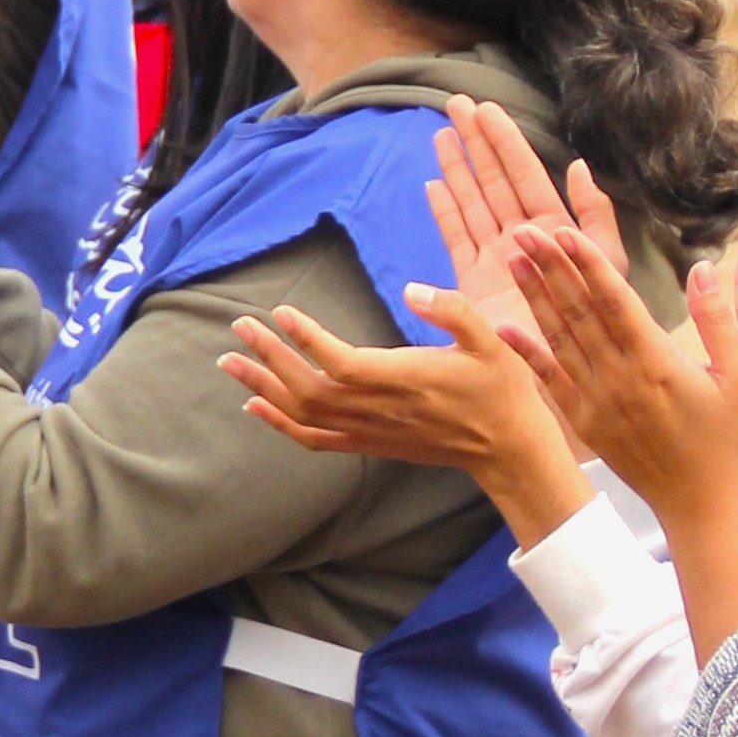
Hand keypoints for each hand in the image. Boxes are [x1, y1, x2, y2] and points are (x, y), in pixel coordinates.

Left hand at [221, 284, 588, 545]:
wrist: (508, 448)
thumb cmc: (501, 389)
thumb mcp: (492, 341)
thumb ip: (453, 311)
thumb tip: (412, 288)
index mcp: (406, 380)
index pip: (343, 363)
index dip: (307, 340)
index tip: (281, 312)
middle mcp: (381, 409)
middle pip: (310, 388)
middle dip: (269, 357)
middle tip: (238, 324)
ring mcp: (371, 431)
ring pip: (304, 414)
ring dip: (264, 386)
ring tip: (229, 360)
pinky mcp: (370, 444)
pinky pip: (315, 439)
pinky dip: (280, 423)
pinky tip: (254, 404)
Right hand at [426, 98, 628, 347]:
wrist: (567, 379)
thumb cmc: (596, 328)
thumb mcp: (608, 267)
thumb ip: (594, 217)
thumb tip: (578, 165)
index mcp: (557, 232)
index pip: (526, 176)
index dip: (506, 142)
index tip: (488, 109)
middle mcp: (524, 241)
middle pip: (495, 182)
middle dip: (476, 143)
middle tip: (458, 104)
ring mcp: (497, 260)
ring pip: (473, 203)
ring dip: (457, 168)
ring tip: (441, 133)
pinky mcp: (475, 284)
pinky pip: (457, 238)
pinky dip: (445, 212)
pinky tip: (434, 184)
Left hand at [506, 222, 737, 505]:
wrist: (705, 508)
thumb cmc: (733, 442)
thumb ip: (719, 319)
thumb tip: (702, 267)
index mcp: (659, 362)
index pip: (615, 300)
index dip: (587, 262)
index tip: (563, 230)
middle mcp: (620, 379)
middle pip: (579, 311)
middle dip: (550, 266)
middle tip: (523, 229)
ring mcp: (597, 402)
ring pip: (559, 338)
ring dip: (533, 296)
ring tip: (511, 259)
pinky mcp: (585, 424)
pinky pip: (550, 381)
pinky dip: (526, 352)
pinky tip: (503, 326)